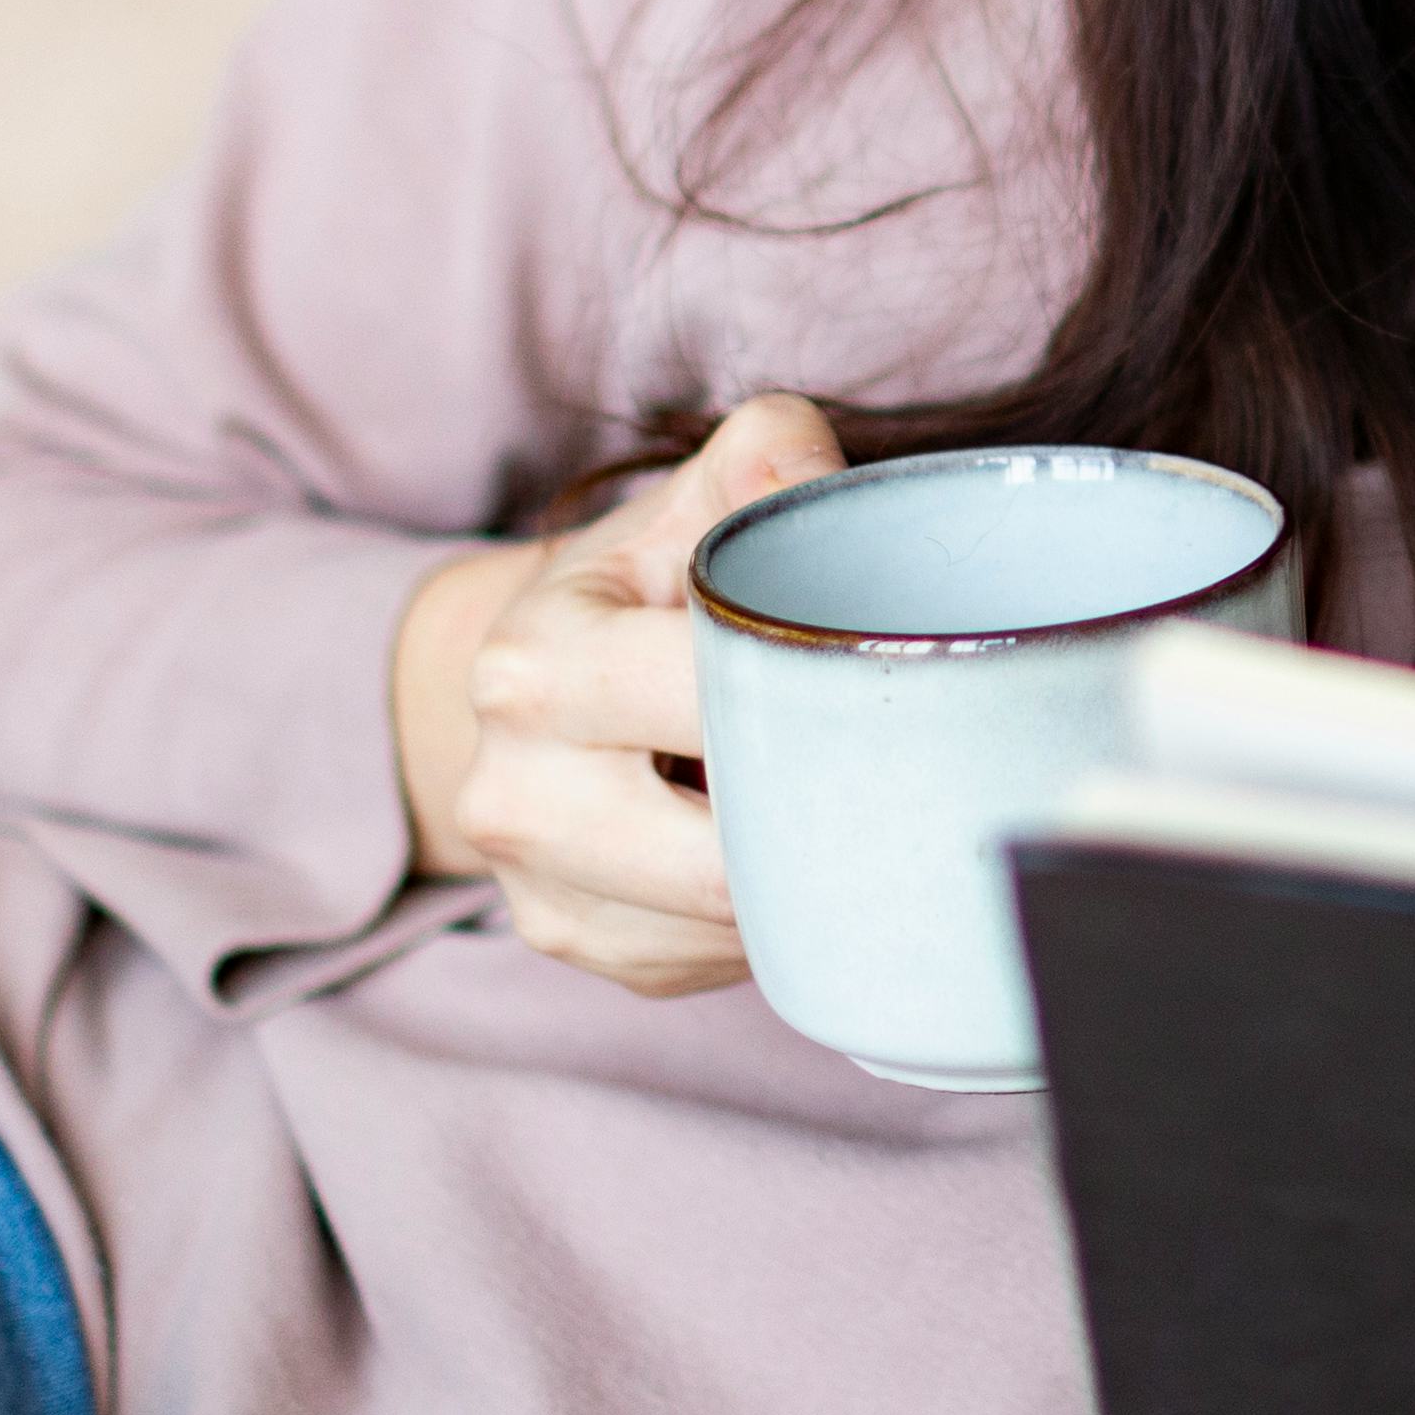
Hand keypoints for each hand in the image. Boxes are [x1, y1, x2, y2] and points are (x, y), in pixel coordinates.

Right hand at [387, 395, 843, 994]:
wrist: (531, 689)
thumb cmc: (633, 589)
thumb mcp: (685, 503)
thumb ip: (763, 457)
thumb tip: (817, 472)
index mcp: (533, 668)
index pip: (713, 697)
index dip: (820, 685)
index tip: (886, 668)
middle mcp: (516, 793)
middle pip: (726, 848)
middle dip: (824, 802)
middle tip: (898, 755)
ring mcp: (545, 894)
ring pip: (739, 918)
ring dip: (811, 863)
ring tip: (841, 790)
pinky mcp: (591, 954)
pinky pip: (727, 956)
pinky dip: (779, 904)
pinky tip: (785, 840)